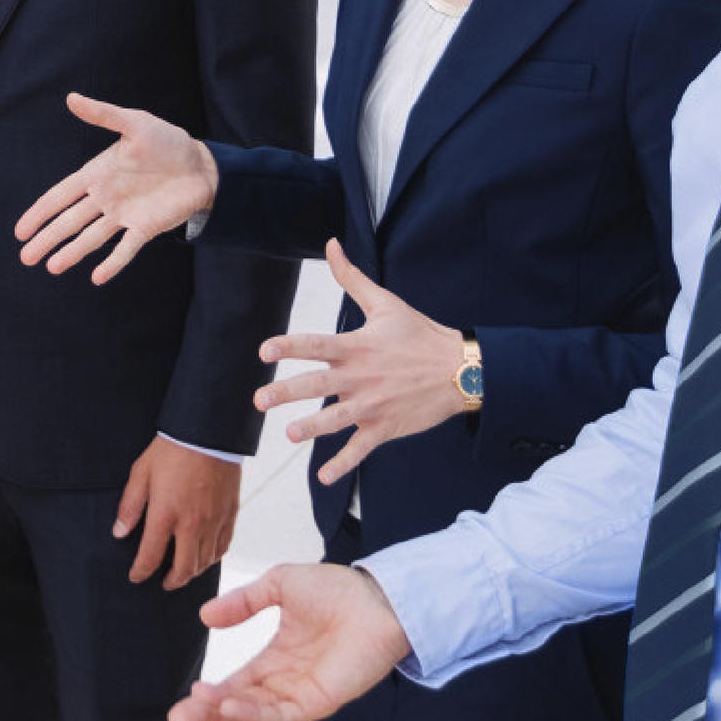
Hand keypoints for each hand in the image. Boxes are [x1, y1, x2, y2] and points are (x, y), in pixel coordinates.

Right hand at [16, 94, 218, 283]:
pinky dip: (112, 263)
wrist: (201, 165)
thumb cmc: (167, 142)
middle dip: (47, 239)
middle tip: (25, 258)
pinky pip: (126, 249)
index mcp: (97, 174)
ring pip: (91, 238)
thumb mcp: (135, 122)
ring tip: (52, 267)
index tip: (20, 231)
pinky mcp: (145, 228)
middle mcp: (105, 198)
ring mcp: (124, 215)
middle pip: (69, 222)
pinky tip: (97, 277)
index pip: (60, 196)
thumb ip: (104, 114)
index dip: (39, 212)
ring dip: (72, 253)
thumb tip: (71, 98)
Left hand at [113, 437, 239, 590]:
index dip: (140, 572)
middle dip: (170, 582)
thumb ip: (130, 506)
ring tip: (182, 572)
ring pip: (204, 562)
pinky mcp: (230, 514)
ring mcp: (213, 521)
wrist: (208, 432)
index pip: (150, 558)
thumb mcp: (141, 473)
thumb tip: (118, 533)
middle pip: (183, 570)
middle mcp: (191, 524)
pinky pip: (223, 547)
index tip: (136, 576)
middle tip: (163, 583)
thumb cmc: (171, 450)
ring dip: (191, 573)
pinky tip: (204, 557)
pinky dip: (212, 558)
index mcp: (165, 515)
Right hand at [170, 562, 412, 720]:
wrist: (378, 598)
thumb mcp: (279, 585)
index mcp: (277, 658)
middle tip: (177, 717)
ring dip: (227, 713)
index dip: (212, 691)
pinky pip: (282, 713)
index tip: (186, 694)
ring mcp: (303, 693)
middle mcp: (287, 681)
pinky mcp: (320, 701)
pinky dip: (254, 713)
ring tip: (198, 706)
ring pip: (257, 713)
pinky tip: (231, 705)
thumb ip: (243, 602)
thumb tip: (204, 616)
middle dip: (208, 712)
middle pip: (241, 704)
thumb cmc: (337, 589)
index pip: (238, 682)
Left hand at [257, 245, 465, 485]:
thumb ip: (352, 277)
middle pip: (318, 384)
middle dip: (287, 392)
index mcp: (358, 346)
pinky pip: (361, 448)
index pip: (317, 344)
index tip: (265, 351)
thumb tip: (332, 244)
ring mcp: (373, 404)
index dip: (290, 346)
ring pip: (337, 419)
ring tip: (290, 434)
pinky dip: (343, 463)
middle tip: (260, 400)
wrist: (460, 369)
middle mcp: (362, 376)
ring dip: (313, 428)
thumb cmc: (420, 334)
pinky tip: (324, 476)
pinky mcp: (385, 427)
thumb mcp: (386, 303)